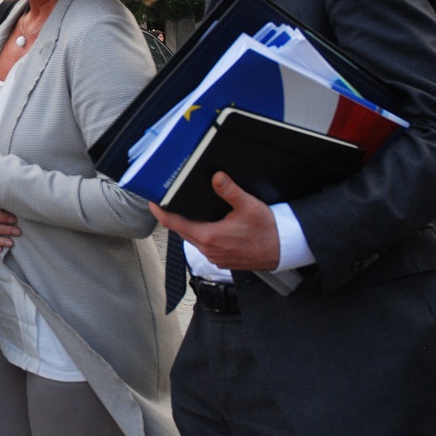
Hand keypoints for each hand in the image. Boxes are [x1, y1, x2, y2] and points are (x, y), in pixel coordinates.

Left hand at [150, 172, 280, 270]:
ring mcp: (214, 256)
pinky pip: (203, 245)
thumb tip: (216, 177)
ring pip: (191, 238)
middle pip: (181, 230)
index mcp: (209, 236)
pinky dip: (199, 234)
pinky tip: (205, 225)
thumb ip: (230, 190)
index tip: (152, 202)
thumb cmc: (267, 230)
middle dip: (173, 217)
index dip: (160, 212)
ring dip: (187, 226)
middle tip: (166, 202)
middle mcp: (208, 249)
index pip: (175, 224)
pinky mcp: (221, 259)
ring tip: (184, 211)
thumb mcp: (248, 205)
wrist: (283, 250)